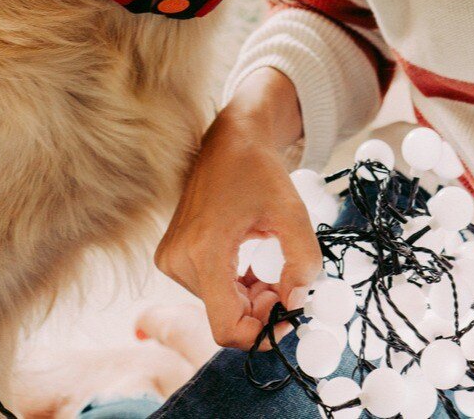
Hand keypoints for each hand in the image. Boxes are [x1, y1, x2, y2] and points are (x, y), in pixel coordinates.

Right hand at [153, 94, 323, 352]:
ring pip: (217, 306)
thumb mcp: (293, 211)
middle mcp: (178, 259)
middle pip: (224, 316)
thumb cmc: (260, 170)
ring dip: (248, 297)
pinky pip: (207, 291)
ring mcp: (170, 259)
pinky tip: (250, 262)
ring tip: (268, 264)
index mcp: (204, 249)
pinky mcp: (170, 257)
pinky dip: (234, 286)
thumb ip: (303, 261)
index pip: (225, 327)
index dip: (260, 334)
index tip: (288, 317)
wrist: (230, 139)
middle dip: (259, 309)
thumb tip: (296, 302)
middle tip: (285, 282)